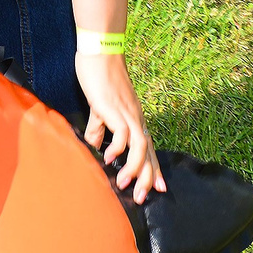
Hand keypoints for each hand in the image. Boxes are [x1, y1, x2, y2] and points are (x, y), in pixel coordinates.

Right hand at [78, 48, 162, 202]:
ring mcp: (127, 114)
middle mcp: (136, 119)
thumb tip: (93, 144)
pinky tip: (107, 158)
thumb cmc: (100, 77)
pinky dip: (117, 148)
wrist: (100, 53)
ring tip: (124, 184)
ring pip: (140, 146)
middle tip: (143, 198)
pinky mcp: (115, 109)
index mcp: (134, 119)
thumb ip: (99, 126)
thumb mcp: (100, 107)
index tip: (159, 188)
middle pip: (148, 152)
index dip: (154, 169)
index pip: (149, 148)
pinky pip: (122, 133)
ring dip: (134, 168)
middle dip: (147, 177)